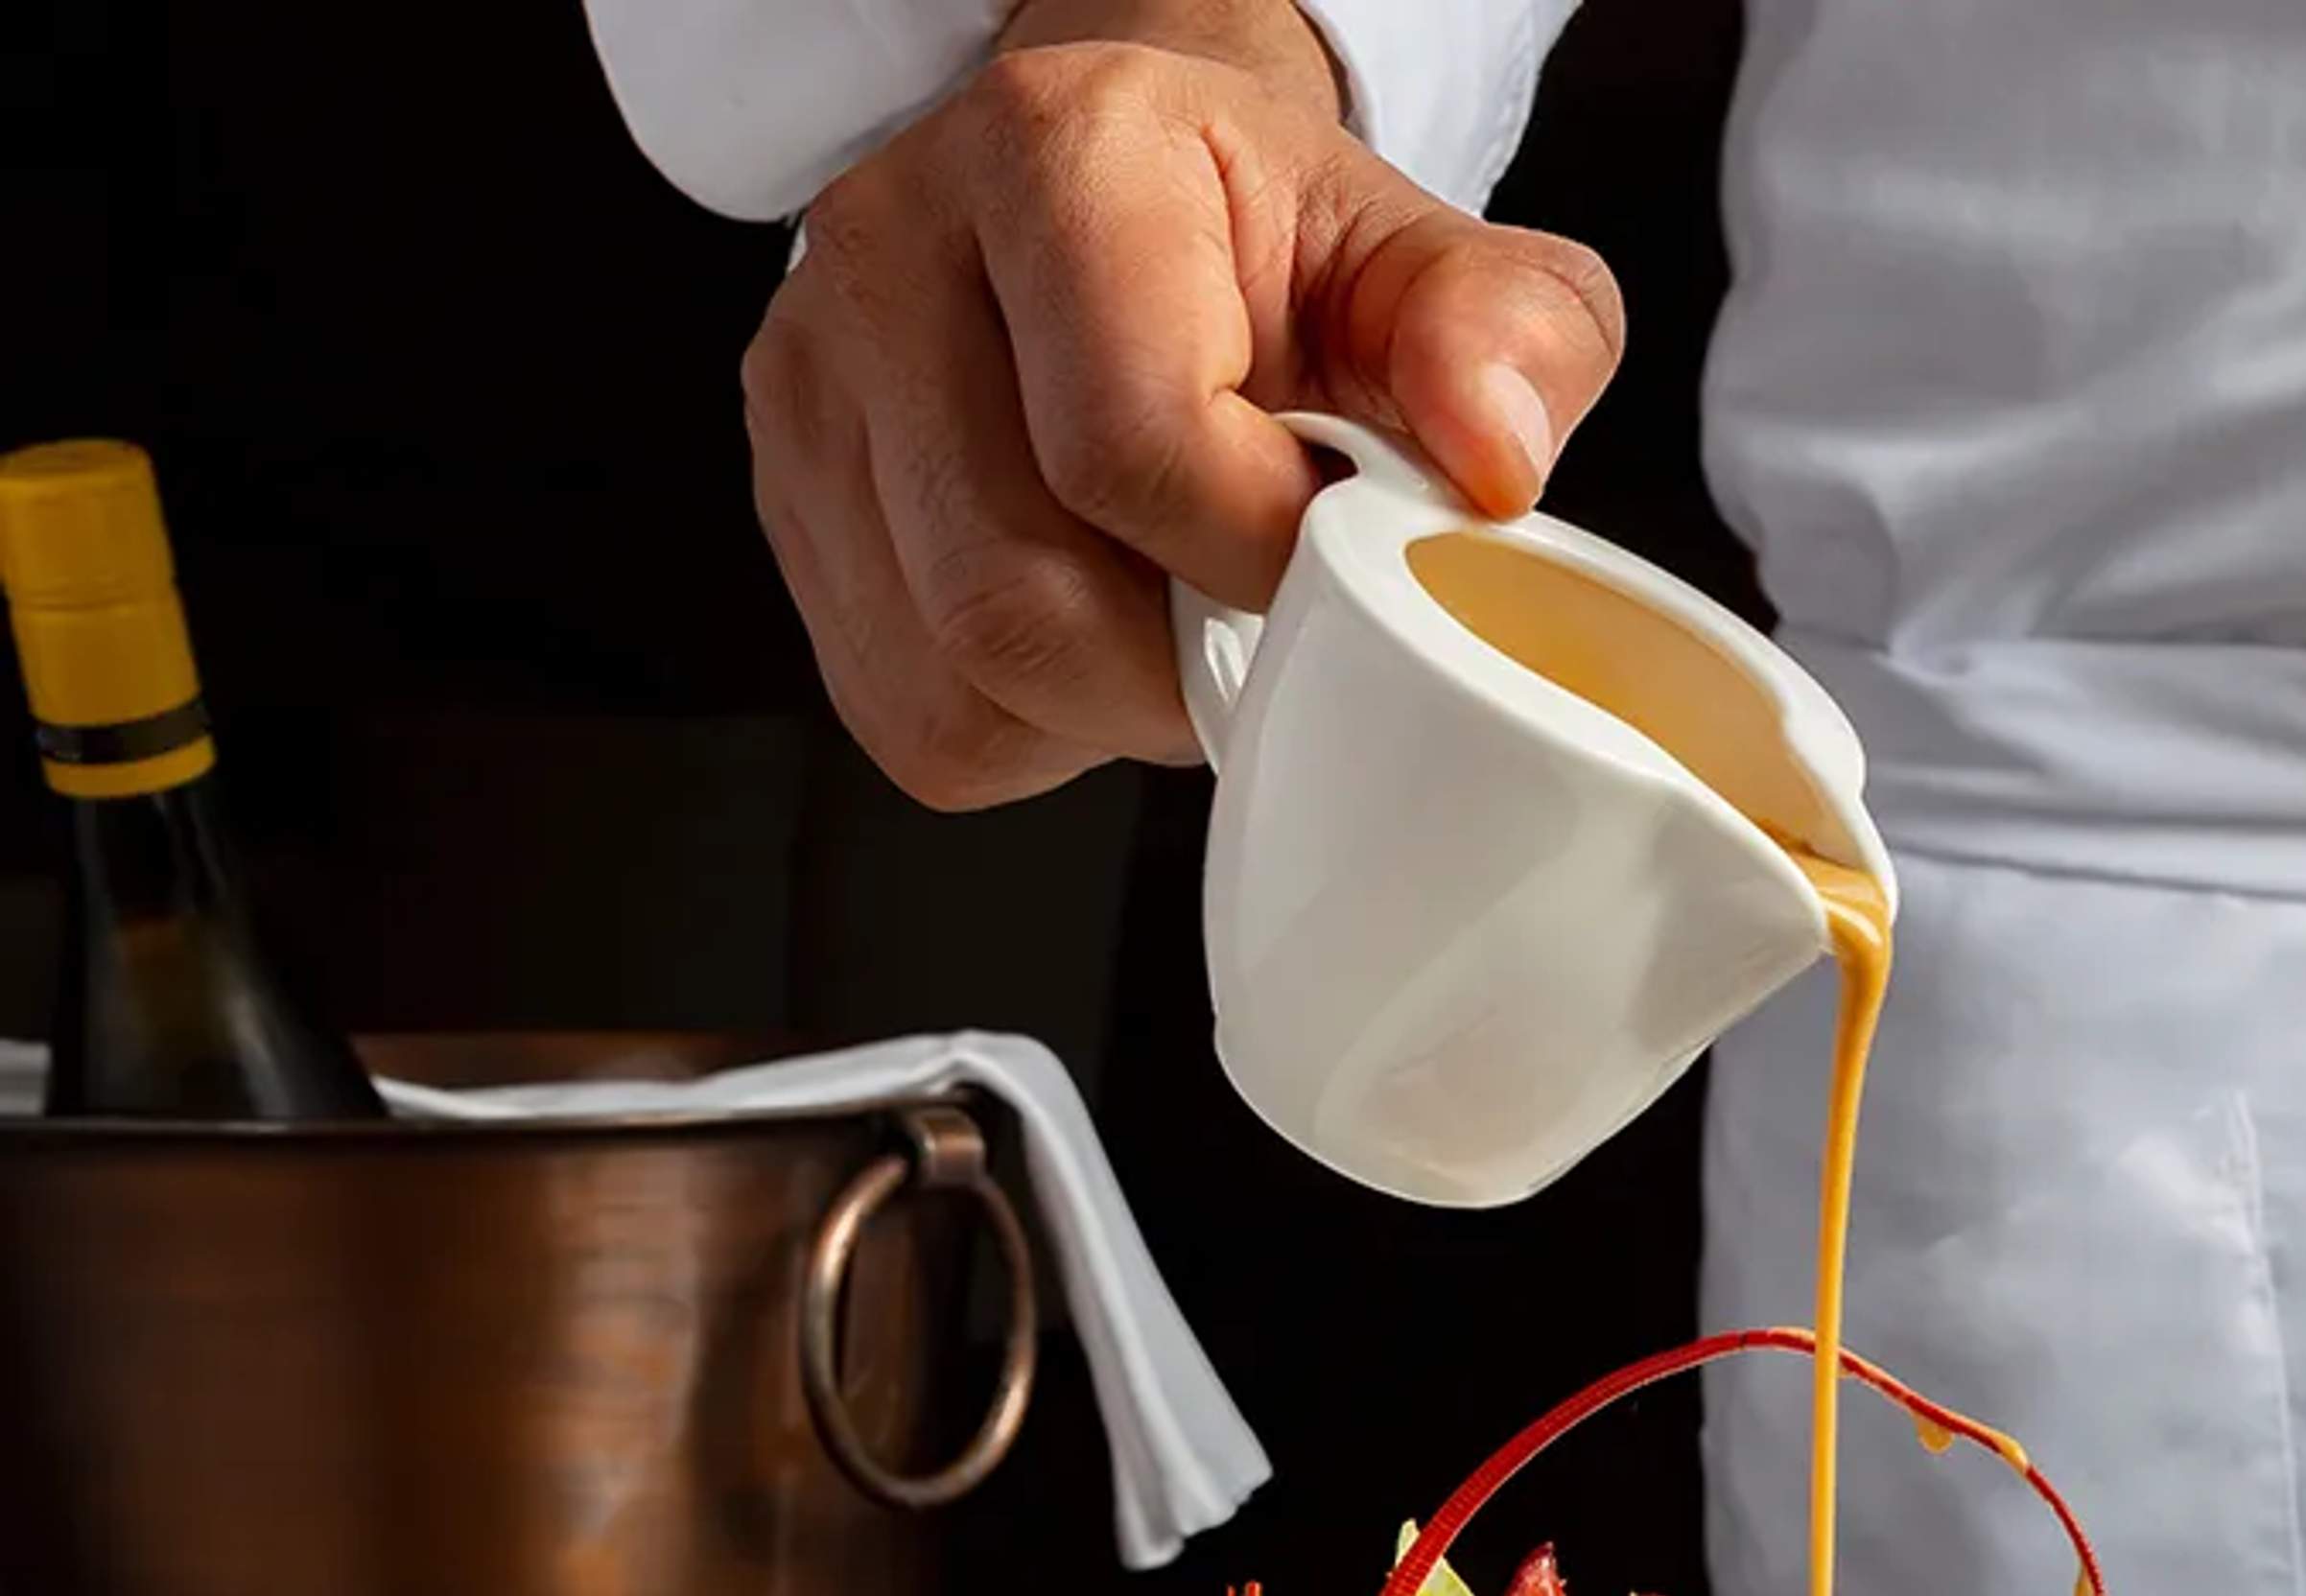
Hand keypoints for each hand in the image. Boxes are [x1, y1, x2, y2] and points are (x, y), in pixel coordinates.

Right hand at [742, 0, 1624, 807]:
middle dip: (1176, 672)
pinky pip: (912, 713)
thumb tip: (1492, 461)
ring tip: (1179, 616)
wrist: (1139, 206)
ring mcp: (817, 383)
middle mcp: (894, 252)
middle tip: (1260, 625)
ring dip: (1103, 709)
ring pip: (955, 674)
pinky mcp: (793, 499)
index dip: (1257, 556)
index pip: (1130, 446)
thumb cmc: (1271, 244)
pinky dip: (1029, 726)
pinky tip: (1095, 634)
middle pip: (1016, 596)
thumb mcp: (1426, 255)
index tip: (1324, 549)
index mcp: (1058, 157)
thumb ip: (1511, 334)